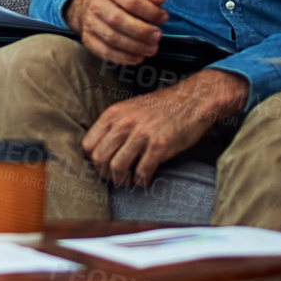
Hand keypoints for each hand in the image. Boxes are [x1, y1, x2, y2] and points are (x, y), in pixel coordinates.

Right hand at [67, 0, 168, 64]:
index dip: (150, 12)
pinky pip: (104, 51)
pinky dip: (123, 57)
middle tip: (157, 36)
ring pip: (112, 38)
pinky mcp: (88, 38)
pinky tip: (137, 57)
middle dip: (142, 32)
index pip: (131, 1)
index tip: (163, 17)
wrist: (91, 3)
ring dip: (135, 47)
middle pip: (118, 20)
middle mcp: (97, 4)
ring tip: (151, 48)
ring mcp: (90, 22)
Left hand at [82, 70, 247, 186]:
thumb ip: (114, 125)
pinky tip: (145, 179)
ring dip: (122, 180)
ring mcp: (141, 134)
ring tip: (130, 180)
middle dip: (105, 173)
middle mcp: (124, 123)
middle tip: (116, 177)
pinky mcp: (159, 146)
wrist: (193, 100)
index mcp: (113, 114)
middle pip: (99, 159)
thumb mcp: (130, 108)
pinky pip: (141, 172)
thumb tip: (101, 149)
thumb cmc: (162, 107)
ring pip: (117, 167)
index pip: (88, 144)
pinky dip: (141, 181)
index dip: (93, 160)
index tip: (103, 165)